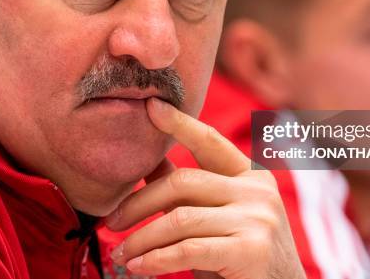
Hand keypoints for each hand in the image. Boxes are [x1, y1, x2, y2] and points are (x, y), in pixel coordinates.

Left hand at [103, 98, 305, 278]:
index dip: (180, 123)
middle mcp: (258, 190)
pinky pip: (188, 248)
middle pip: (184, 181)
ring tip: (122, 255)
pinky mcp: (251, 249)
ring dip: (142, 238)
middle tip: (111, 221)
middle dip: (139, 202)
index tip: (151, 106)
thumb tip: (151, 164)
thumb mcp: (216, 219)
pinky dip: (156, 259)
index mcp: (251, 176)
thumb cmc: (242, 260)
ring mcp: (258, 217)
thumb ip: (189, 192)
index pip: (210, 141)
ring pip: (180, 217)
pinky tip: (140, 267)